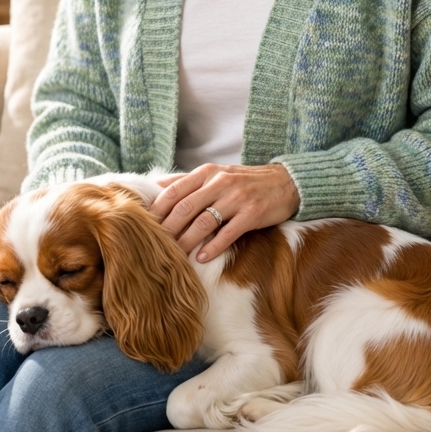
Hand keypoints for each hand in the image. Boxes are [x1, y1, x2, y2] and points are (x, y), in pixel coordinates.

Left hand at [149, 163, 299, 261]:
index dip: (156, 210)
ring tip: (175, 256)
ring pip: (203, 222)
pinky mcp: (252, 214)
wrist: (286, 182)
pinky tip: (202, 258)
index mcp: (207, 173)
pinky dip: (213, 247)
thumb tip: (155, 187)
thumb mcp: (216, 174)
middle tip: (155, 246)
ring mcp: (237, 198)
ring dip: (186, 242)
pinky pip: (228, 233)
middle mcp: (220, 183)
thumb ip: (188, 181)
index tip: (145, 226)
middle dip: (167, 229)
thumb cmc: (244, 181)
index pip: (173, 191)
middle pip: (184, 208)